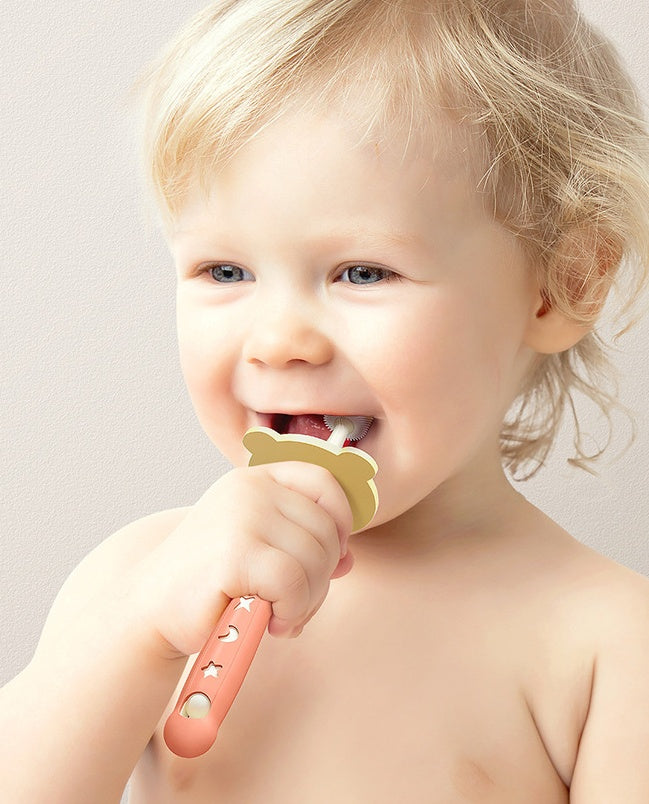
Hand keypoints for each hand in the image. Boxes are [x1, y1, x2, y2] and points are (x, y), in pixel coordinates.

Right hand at [132, 461, 353, 657]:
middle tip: (294, 603)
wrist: (150, 610)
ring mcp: (242, 516)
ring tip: (279, 613)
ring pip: (316, 558)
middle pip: (326, 528)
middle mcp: (250, 488)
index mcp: (256, 479)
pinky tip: (269, 620)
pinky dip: (292, 610)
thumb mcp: (257, 545)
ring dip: (307, 600)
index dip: (341, 521)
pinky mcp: (235, 552)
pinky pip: (295, 583)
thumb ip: (300, 542)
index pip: (325, 482)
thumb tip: (347, 559)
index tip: (331, 556)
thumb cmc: (209, 582)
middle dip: (322, 577)